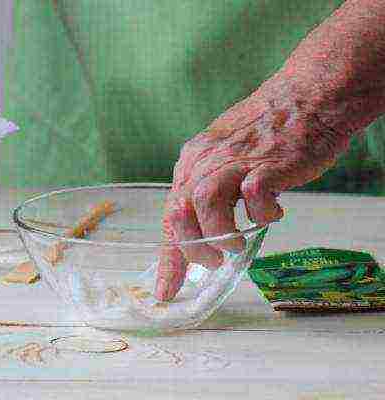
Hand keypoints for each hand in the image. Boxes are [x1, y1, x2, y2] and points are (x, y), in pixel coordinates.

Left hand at [155, 78, 351, 300]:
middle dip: (191, 247)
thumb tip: (200, 230)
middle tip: (212, 261)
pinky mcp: (267, 165)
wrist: (305, 97)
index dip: (168, 257)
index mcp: (192, 162)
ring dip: (218, 233)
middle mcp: (206, 161)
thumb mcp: (223, 157)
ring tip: (237, 244)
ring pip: (205, 202)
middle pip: (179, 210)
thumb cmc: (266, 132)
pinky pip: (254, 195)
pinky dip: (262, 213)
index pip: (171, 215)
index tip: (165, 291)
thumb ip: (209, 189)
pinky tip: (273, 212)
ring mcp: (235, 161)